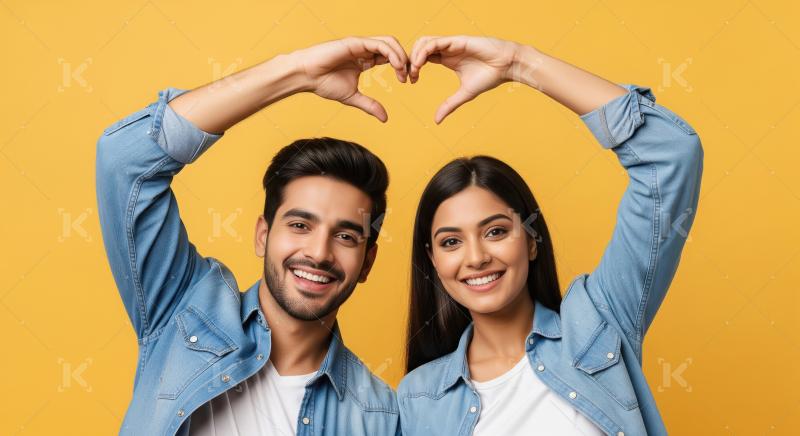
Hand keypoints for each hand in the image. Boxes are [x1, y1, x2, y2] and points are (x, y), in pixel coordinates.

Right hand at [292, 36, 408, 121]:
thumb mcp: (353, 97)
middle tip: (409, 77)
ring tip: (403, 71)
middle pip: (393, 47)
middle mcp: (364, 50)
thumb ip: (370, 105)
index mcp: (365, 60)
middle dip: (405, 60)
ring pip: (389, 42)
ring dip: (400, 55)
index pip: (390, 57)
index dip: (402, 67)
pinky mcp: (355, 43)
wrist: (306, 76)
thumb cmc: (324, 83)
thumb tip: (385, 118)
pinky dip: (391, 53)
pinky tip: (396, 65)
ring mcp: (360, 45)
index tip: (406, 81)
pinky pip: (379, 44)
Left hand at [409, 35, 520, 123]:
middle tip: (408, 76)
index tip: (411, 81)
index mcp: (447, 59)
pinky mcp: (457, 41)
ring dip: (415, 54)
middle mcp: (447, 50)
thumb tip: (436, 121)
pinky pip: (435, 42)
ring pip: (424, 42)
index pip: (423, 58)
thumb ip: (449, 105)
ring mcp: (451, 44)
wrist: (507, 66)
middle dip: (409, 60)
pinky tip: (420, 64)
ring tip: (413, 70)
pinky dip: (424, 51)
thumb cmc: (489, 76)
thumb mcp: (464, 94)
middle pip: (419, 48)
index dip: (413, 67)